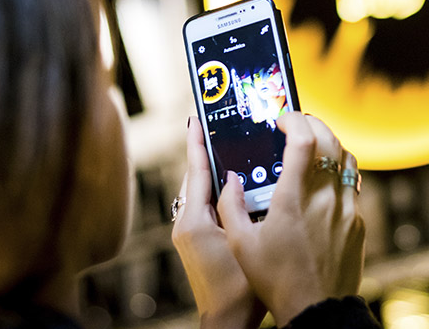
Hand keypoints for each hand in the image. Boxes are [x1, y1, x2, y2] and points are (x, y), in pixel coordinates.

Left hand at [171, 117, 265, 328]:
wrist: (227, 321)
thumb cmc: (241, 288)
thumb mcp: (243, 240)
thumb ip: (237, 206)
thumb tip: (233, 178)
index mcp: (194, 221)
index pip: (196, 171)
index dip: (196, 143)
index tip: (195, 118)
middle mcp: (185, 224)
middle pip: (196, 178)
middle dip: (203, 152)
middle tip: (211, 125)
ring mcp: (188, 233)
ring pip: (199, 191)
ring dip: (208, 170)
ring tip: (221, 147)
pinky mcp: (195, 240)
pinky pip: (202, 205)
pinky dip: (212, 189)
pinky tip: (229, 183)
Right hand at [218, 112, 365, 325]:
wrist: (317, 310)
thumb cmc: (276, 280)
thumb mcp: (241, 244)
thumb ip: (231, 205)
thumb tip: (230, 179)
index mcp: (294, 199)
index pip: (304, 140)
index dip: (294, 119)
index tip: (281, 119)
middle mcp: (324, 198)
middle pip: (329, 139)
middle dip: (313, 123)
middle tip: (297, 125)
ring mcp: (346, 209)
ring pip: (346, 159)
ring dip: (330, 144)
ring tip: (312, 148)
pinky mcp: (357, 222)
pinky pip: (352, 184)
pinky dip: (338, 172)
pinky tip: (323, 182)